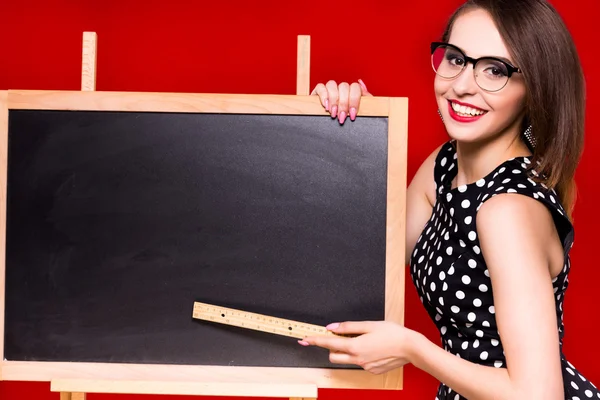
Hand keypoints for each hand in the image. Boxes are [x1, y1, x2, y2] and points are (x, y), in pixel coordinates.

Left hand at [299, 321, 420, 374]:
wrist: (411, 348)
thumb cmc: (392, 333)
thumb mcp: (369, 324)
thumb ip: (348, 326)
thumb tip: (331, 327)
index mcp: (355, 346)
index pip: (328, 343)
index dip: (315, 341)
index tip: (304, 339)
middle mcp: (357, 359)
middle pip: (334, 356)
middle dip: (332, 347)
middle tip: (340, 336)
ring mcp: (364, 366)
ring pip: (346, 360)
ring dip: (346, 351)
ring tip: (361, 340)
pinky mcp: (372, 370)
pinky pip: (359, 363)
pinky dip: (359, 355)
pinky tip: (372, 348)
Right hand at [310, 79, 371, 123]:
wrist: (332, 131)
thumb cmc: (349, 120)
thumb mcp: (362, 111)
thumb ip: (366, 98)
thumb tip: (361, 83)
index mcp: (352, 91)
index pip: (355, 87)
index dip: (354, 100)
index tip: (352, 115)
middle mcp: (341, 88)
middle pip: (344, 87)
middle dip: (343, 104)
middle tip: (342, 117)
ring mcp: (330, 89)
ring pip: (332, 84)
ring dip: (333, 100)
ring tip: (333, 113)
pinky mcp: (318, 91)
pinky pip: (320, 87)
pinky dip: (323, 96)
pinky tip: (326, 106)